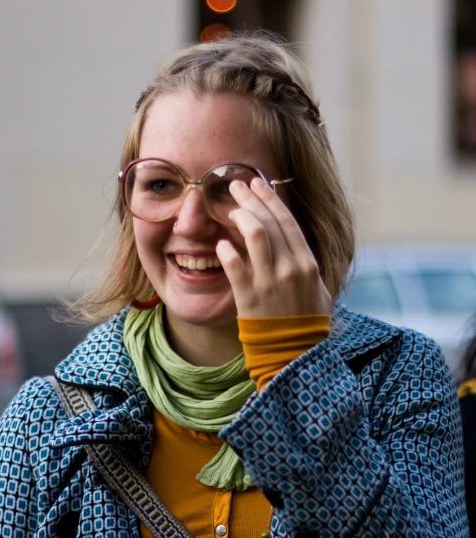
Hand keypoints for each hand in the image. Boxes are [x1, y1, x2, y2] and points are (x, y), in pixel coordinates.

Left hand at [216, 177, 331, 317]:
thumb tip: (293, 244)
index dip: (270, 198)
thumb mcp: (317, 289)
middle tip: (235, 186)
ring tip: (230, 209)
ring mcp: (270, 281)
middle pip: (269, 221)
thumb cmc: (306, 322)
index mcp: (307, 263)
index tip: (258, 183)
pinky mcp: (250, 297)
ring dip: (241, 216)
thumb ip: (304, 264)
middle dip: (251, 199)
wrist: (294, 353)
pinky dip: (226, 250)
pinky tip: (220, 243)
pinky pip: (235, 265)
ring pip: (255, 234)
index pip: (287, 221)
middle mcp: (290, 268)